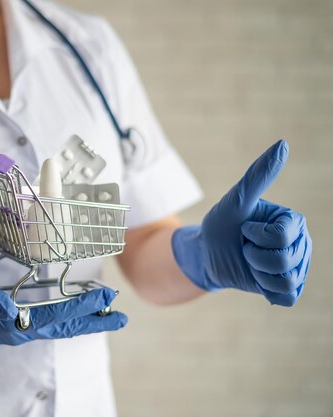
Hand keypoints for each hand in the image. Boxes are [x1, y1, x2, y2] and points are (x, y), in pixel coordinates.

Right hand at [0, 275, 126, 345]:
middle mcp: (17, 328)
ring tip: (104, 313)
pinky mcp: (8, 318)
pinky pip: (44, 318)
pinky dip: (63, 313)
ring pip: (56, 323)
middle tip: (120, 315)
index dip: (82, 308)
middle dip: (92, 321)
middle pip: (62, 326)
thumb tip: (15, 312)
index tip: (106, 299)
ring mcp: (13, 324)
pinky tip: (70, 309)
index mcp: (10, 325)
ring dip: (82, 318)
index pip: (55, 317)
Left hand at [172, 140, 311, 305]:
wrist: (208, 254)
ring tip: (250, 262)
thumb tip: (283, 144)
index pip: (282, 236)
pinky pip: (286, 297)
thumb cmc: (221, 224)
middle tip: (244, 246)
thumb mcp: (236, 199)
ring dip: (258, 273)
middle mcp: (302, 243)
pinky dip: (265, 290)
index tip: (245, 228)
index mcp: (294, 221)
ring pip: (286, 280)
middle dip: (254, 255)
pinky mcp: (288, 288)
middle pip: (285, 260)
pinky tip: (257, 278)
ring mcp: (297, 267)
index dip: (256, 235)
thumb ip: (259, 175)